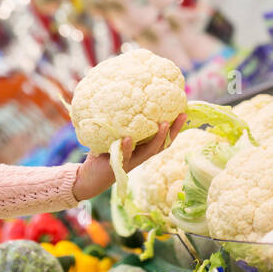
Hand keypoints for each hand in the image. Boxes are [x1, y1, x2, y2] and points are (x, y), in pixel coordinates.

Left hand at [71, 113, 187, 200]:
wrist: (89, 176)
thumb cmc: (102, 153)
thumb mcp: (114, 135)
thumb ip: (120, 122)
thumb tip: (122, 95)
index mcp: (142, 148)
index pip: (163, 137)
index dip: (175, 127)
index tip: (184, 112)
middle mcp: (140, 155)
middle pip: (163, 144)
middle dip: (174, 130)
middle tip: (182, 115)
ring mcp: (131, 161)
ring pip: (149, 151)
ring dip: (158, 138)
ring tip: (163, 124)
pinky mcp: (119, 166)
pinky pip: (125, 155)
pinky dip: (127, 147)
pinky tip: (128, 138)